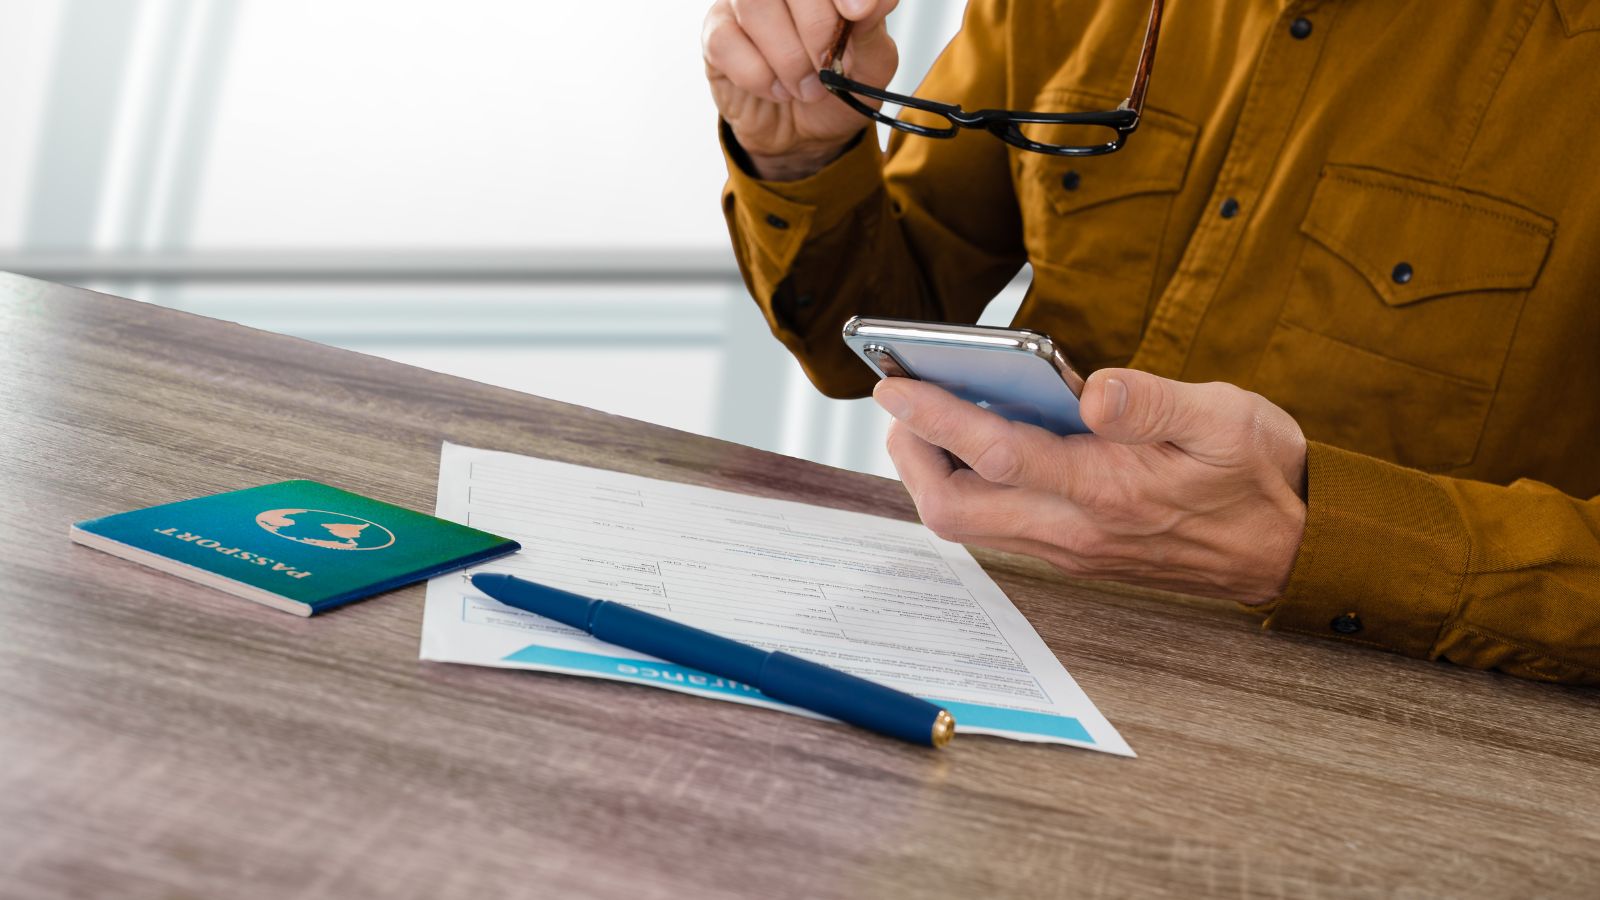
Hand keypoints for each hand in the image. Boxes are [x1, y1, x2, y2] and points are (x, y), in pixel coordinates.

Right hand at [702, 0, 898, 179]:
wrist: (804, 135)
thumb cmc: (838, 89)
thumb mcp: (871, 65)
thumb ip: (871, 29)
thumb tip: (872, 2)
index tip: (857, 12)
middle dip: (816, 27)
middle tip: (827, 66)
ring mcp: (743, 3)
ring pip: (755, 6)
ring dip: (787, 58)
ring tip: (806, 87)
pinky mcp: (716, 34)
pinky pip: (727, 42)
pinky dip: (759, 76)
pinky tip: (776, 89)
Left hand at [874, 369, 1309, 603]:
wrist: (1296, 547)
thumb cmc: (1260, 475)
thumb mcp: (1224, 417)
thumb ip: (1152, 403)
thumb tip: (1091, 388)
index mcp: (1107, 490)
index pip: (995, 456)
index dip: (935, 418)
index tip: (895, 384)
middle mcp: (1077, 530)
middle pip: (956, 510)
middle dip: (912, 457)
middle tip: (900, 405)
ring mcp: (1072, 547)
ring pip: (971, 524)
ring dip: (936, 474)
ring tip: (927, 419)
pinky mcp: (1076, 551)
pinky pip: (1001, 526)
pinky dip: (972, 486)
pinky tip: (979, 444)